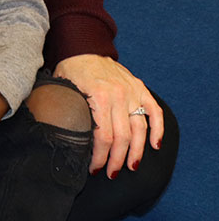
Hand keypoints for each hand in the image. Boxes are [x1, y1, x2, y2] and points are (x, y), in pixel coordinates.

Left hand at [54, 54, 162, 176]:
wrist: (84, 47)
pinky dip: (158, 130)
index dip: (100, 157)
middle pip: (122, 138)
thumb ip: (66, 110)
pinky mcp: (141, 88)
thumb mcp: (63, 89)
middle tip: (111, 173)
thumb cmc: (71, 70)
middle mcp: (118, 95)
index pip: (103, 137)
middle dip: (117, 160)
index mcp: (97, 97)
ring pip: (140, 130)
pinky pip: (155, 112)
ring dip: (137, 152)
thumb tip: (62, 136)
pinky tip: (155, 146)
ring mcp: (132, 92)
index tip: (95, 169)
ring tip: (131, 166)